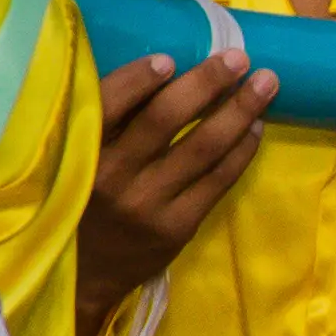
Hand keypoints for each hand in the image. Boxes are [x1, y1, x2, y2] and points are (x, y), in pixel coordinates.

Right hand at [77, 55, 276, 334]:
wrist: (80, 278)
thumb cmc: (77, 204)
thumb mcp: (69, 164)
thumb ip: (98, 125)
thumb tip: (154, 70)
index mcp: (77, 154)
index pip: (108, 105)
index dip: (139, 79)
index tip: (170, 58)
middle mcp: (110, 178)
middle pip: (165, 120)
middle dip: (207, 83)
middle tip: (238, 57)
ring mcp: (147, 205)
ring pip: (202, 148)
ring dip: (239, 111)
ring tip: (266, 83)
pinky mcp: (176, 227)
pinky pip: (218, 181)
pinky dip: (241, 151)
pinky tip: (256, 128)